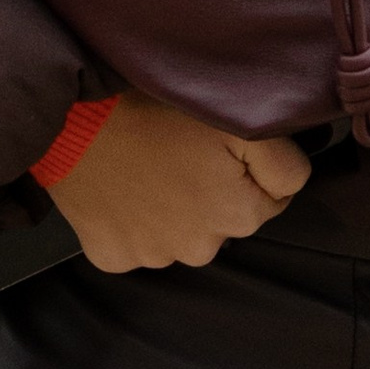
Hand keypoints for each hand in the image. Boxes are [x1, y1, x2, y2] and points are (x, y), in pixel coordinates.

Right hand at [44, 94, 307, 272]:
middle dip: (215, 191)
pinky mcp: (113, 257)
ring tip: (152, 166)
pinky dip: (134, 222)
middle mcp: (200, 249)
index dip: (252, 170)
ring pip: (181, 233)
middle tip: (184, 152)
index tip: (224, 148)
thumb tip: (294, 186)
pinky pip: (137, 243)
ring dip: (175, 208)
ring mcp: (153, 257)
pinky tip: (126, 188)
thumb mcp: (239, 122)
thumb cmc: (156, 110)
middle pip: (225, 220)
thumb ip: (284, 163)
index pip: (272, 200)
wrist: (75, 118)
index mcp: (237, 217)